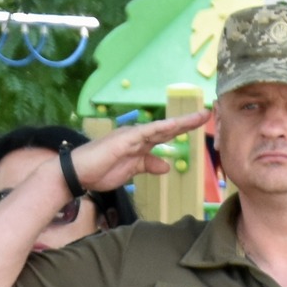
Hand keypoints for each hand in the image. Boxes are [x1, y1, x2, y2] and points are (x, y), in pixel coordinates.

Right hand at [70, 110, 212, 189]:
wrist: (78, 173)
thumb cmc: (102, 170)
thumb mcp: (133, 170)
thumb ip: (148, 165)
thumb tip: (166, 165)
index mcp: (141, 143)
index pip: (167, 134)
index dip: (184, 128)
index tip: (202, 123)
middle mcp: (138, 136)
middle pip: (168, 128)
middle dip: (188, 122)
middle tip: (208, 113)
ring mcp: (131, 136)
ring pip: (160, 128)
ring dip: (180, 123)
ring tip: (199, 117)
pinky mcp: (124, 140)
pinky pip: (145, 133)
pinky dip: (160, 129)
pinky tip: (173, 126)